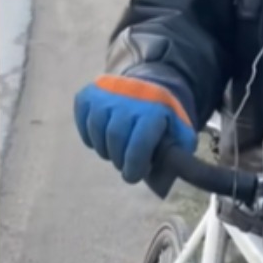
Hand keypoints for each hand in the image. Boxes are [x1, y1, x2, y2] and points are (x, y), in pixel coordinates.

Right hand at [74, 74, 196, 183]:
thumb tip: (164, 181)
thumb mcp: (180, 132)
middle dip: (118, 159)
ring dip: (104, 149)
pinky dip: (90, 137)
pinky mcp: (88, 94)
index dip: (134, 166)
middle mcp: (128, 97)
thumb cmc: (164, 116)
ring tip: (115, 150)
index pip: (139, 143)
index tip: (132, 175)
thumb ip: (177, 156)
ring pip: (96, 131)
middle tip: (124, 163)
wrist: (151, 81)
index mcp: (153, 108)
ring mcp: (105, 93)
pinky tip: (102, 137)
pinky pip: (83, 123)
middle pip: (114, 138)